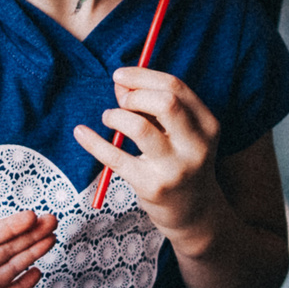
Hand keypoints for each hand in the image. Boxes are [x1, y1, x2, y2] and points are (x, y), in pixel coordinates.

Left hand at [73, 68, 222, 237]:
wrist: (194, 212)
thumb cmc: (180, 161)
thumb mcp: (179, 132)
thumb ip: (152, 105)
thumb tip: (120, 83)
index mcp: (207, 124)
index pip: (175, 87)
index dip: (143, 76)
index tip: (120, 75)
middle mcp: (196, 146)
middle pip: (165, 102)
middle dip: (134, 94)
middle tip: (120, 100)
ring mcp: (174, 168)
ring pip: (139, 127)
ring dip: (116, 116)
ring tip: (109, 118)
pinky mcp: (151, 187)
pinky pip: (116, 157)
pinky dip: (93, 142)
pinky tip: (81, 133)